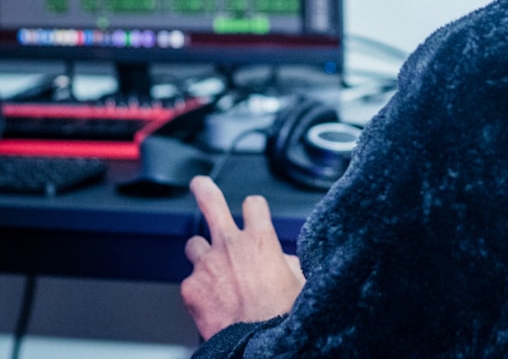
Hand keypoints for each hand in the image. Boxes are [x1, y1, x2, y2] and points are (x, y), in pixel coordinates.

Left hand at [181, 175, 305, 339]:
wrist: (258, 343)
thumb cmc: (281, 315)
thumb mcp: (297, 280)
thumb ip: (285, 261)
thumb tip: (281, 261)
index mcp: (260, 240)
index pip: (254, 204)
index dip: (254, 208)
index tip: (252, 210)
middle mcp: (230, 246)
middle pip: (211, 203)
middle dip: (204, 190)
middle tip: (200, 184)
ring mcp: (206, 265)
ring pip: (194, 245)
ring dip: (202, 253)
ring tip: (211, 268)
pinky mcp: (190, 287)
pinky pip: (190, 281)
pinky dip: (198, 288)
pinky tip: (209, 300)